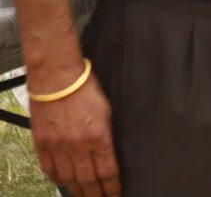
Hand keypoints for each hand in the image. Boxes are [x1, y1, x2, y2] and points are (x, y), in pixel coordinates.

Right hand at [30, 75, 117, 196]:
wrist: (57, 78)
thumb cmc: (86, 90)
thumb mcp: (107, 112)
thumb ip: (106, 135)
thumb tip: (107, 154)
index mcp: (99, 138)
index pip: (107, 172)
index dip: (112, 187)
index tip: (115, 194)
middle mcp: (78, 146)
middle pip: (88, 180)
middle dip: (96, 194)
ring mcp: (58, 146)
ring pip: (68, 178)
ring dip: (78, 191)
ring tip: (85, 196)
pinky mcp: (42, 143)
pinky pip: (49, 168)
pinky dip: (58, 179)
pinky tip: (64, 183)